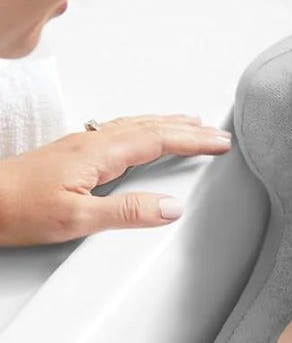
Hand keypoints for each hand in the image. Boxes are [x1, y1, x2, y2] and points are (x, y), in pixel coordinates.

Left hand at [0, 114, 231, 245]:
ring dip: (167, 124)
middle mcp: (91, 142)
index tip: (220, 142)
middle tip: (216, 132)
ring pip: (135, 125)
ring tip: (189, 124)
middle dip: (188, 128)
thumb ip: (128, 212)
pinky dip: (144, 128)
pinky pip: (120, 130)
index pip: (159, 140)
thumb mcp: (77, 218)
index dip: (194, 140)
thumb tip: (171, 207)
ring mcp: (81, 145)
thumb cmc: (17, 208)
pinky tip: (142, 135)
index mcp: (99, 153)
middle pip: (151, 127)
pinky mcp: (72, 153)